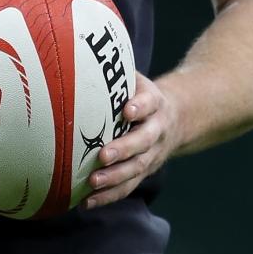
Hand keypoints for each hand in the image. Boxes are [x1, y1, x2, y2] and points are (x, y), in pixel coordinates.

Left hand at [83, 73, 178, 209]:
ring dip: (115, 178)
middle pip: (144, 141)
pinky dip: (109, 196)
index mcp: (155, 103)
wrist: (179, 117)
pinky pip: (128, 186)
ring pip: (137, 169)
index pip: (150, 102)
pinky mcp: (145, 171)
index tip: (127, 109)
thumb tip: (73, 52)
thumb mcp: (136, 78)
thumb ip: (114, 72)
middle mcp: (157, 130)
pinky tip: (87, 202)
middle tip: (103, 155)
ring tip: (92, 182)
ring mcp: (153, 154)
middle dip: (124, 149)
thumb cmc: (141, 94)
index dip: (140, 106)